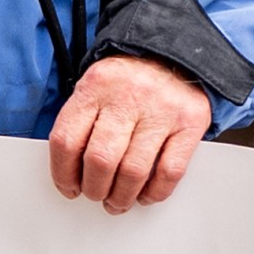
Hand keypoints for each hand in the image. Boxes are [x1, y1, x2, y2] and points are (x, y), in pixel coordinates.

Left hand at [47, 53, 213, 212]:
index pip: (67, 140)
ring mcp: (162, 109)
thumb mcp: (96, 87)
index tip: (69, 187)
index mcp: (97, 86)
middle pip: (100, 160)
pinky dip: (154, 192)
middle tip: (96, 194)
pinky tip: (145, 193)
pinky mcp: (190, 122)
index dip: (63, 174)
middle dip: (94, 189)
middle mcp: (129, 95)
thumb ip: (82, 122)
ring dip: (122, 197)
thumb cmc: (130, 80)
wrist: (175, 53)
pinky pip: (169, 171)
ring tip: (118, 200)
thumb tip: (70, 172)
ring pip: (134, 172)